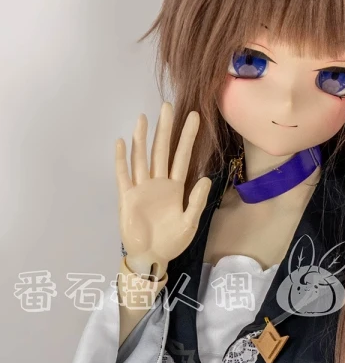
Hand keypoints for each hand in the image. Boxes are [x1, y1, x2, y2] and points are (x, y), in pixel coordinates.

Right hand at [117, 102, 210, 275]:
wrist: (152, 257)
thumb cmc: (171, 241)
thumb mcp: (189, 223)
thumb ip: (195, 201)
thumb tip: (204, 179)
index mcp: (175, 187)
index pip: (182, 157)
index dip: (187, 138)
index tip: (194, 117)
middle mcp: (158, 182)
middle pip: (161, 150)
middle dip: (165, 129)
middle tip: (168, 106)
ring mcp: (141, 188)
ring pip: (142, 158)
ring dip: (142, 138)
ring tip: (144, 118)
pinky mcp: (127, 197)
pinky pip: (124, 175)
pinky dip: (122, 159)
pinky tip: (122, 142)